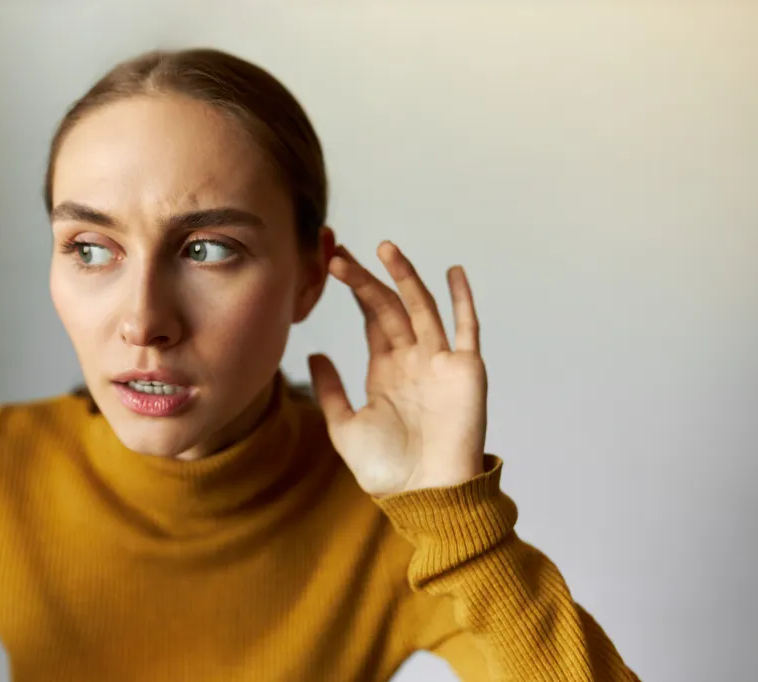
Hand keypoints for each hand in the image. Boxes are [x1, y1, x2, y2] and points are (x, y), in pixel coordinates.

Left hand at [309, 242, 487, 495]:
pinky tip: (452, 272)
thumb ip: (331, 390)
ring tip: (384, 248)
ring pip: (421, 308)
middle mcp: (412, 360)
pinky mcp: (465, 369)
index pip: (370, 319)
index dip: (353, 291)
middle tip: (338, 254)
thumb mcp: (345, 427)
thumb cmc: (387, 470)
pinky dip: (462, 300)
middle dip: (366, 279)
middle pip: (388, 307)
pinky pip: (467, 327)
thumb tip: (313, 353)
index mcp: (385, 371)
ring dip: (404, 278)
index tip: (331, 263)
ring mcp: (439, 361)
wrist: (426, 495)